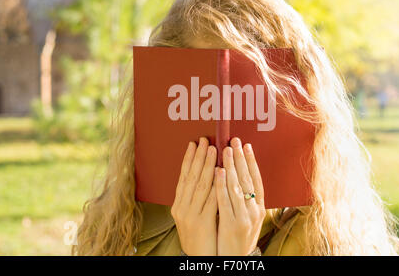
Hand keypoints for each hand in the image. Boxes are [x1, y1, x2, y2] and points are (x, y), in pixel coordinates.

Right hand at [171, 137, 217, 255]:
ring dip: (207, 166)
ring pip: (200, 185)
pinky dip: (215, 185)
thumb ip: (195, 198)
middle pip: (191, 177)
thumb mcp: (191, 215)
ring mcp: (190, 215)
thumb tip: (204, 175)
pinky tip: (220, 174)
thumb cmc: (199, 236)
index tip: (194, 143)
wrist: (198, 259)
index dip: (189, 159)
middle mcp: (181, 208)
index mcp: (178, 204)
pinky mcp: (201, 223)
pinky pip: (210, 200)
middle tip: (205, 140)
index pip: (184, 177)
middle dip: (199, 157)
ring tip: (213, 150)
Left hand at [215, 137, 265, 255]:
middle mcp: (255, 211)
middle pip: (248, 179)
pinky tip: (218, 171)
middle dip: (240, 158)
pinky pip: (226, 201)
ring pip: (238, 187)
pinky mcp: (233, 225)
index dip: (251, 162)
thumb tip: (240, 178)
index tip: (246, 146)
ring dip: (232, 166)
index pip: (256, 180)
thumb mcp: (249, 219)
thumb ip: (246, 201)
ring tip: (226, 150)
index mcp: (260, 208)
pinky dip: (222, 184)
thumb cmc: (239, 239)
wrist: (236, 261)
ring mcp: (245, 218)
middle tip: (234, 141)